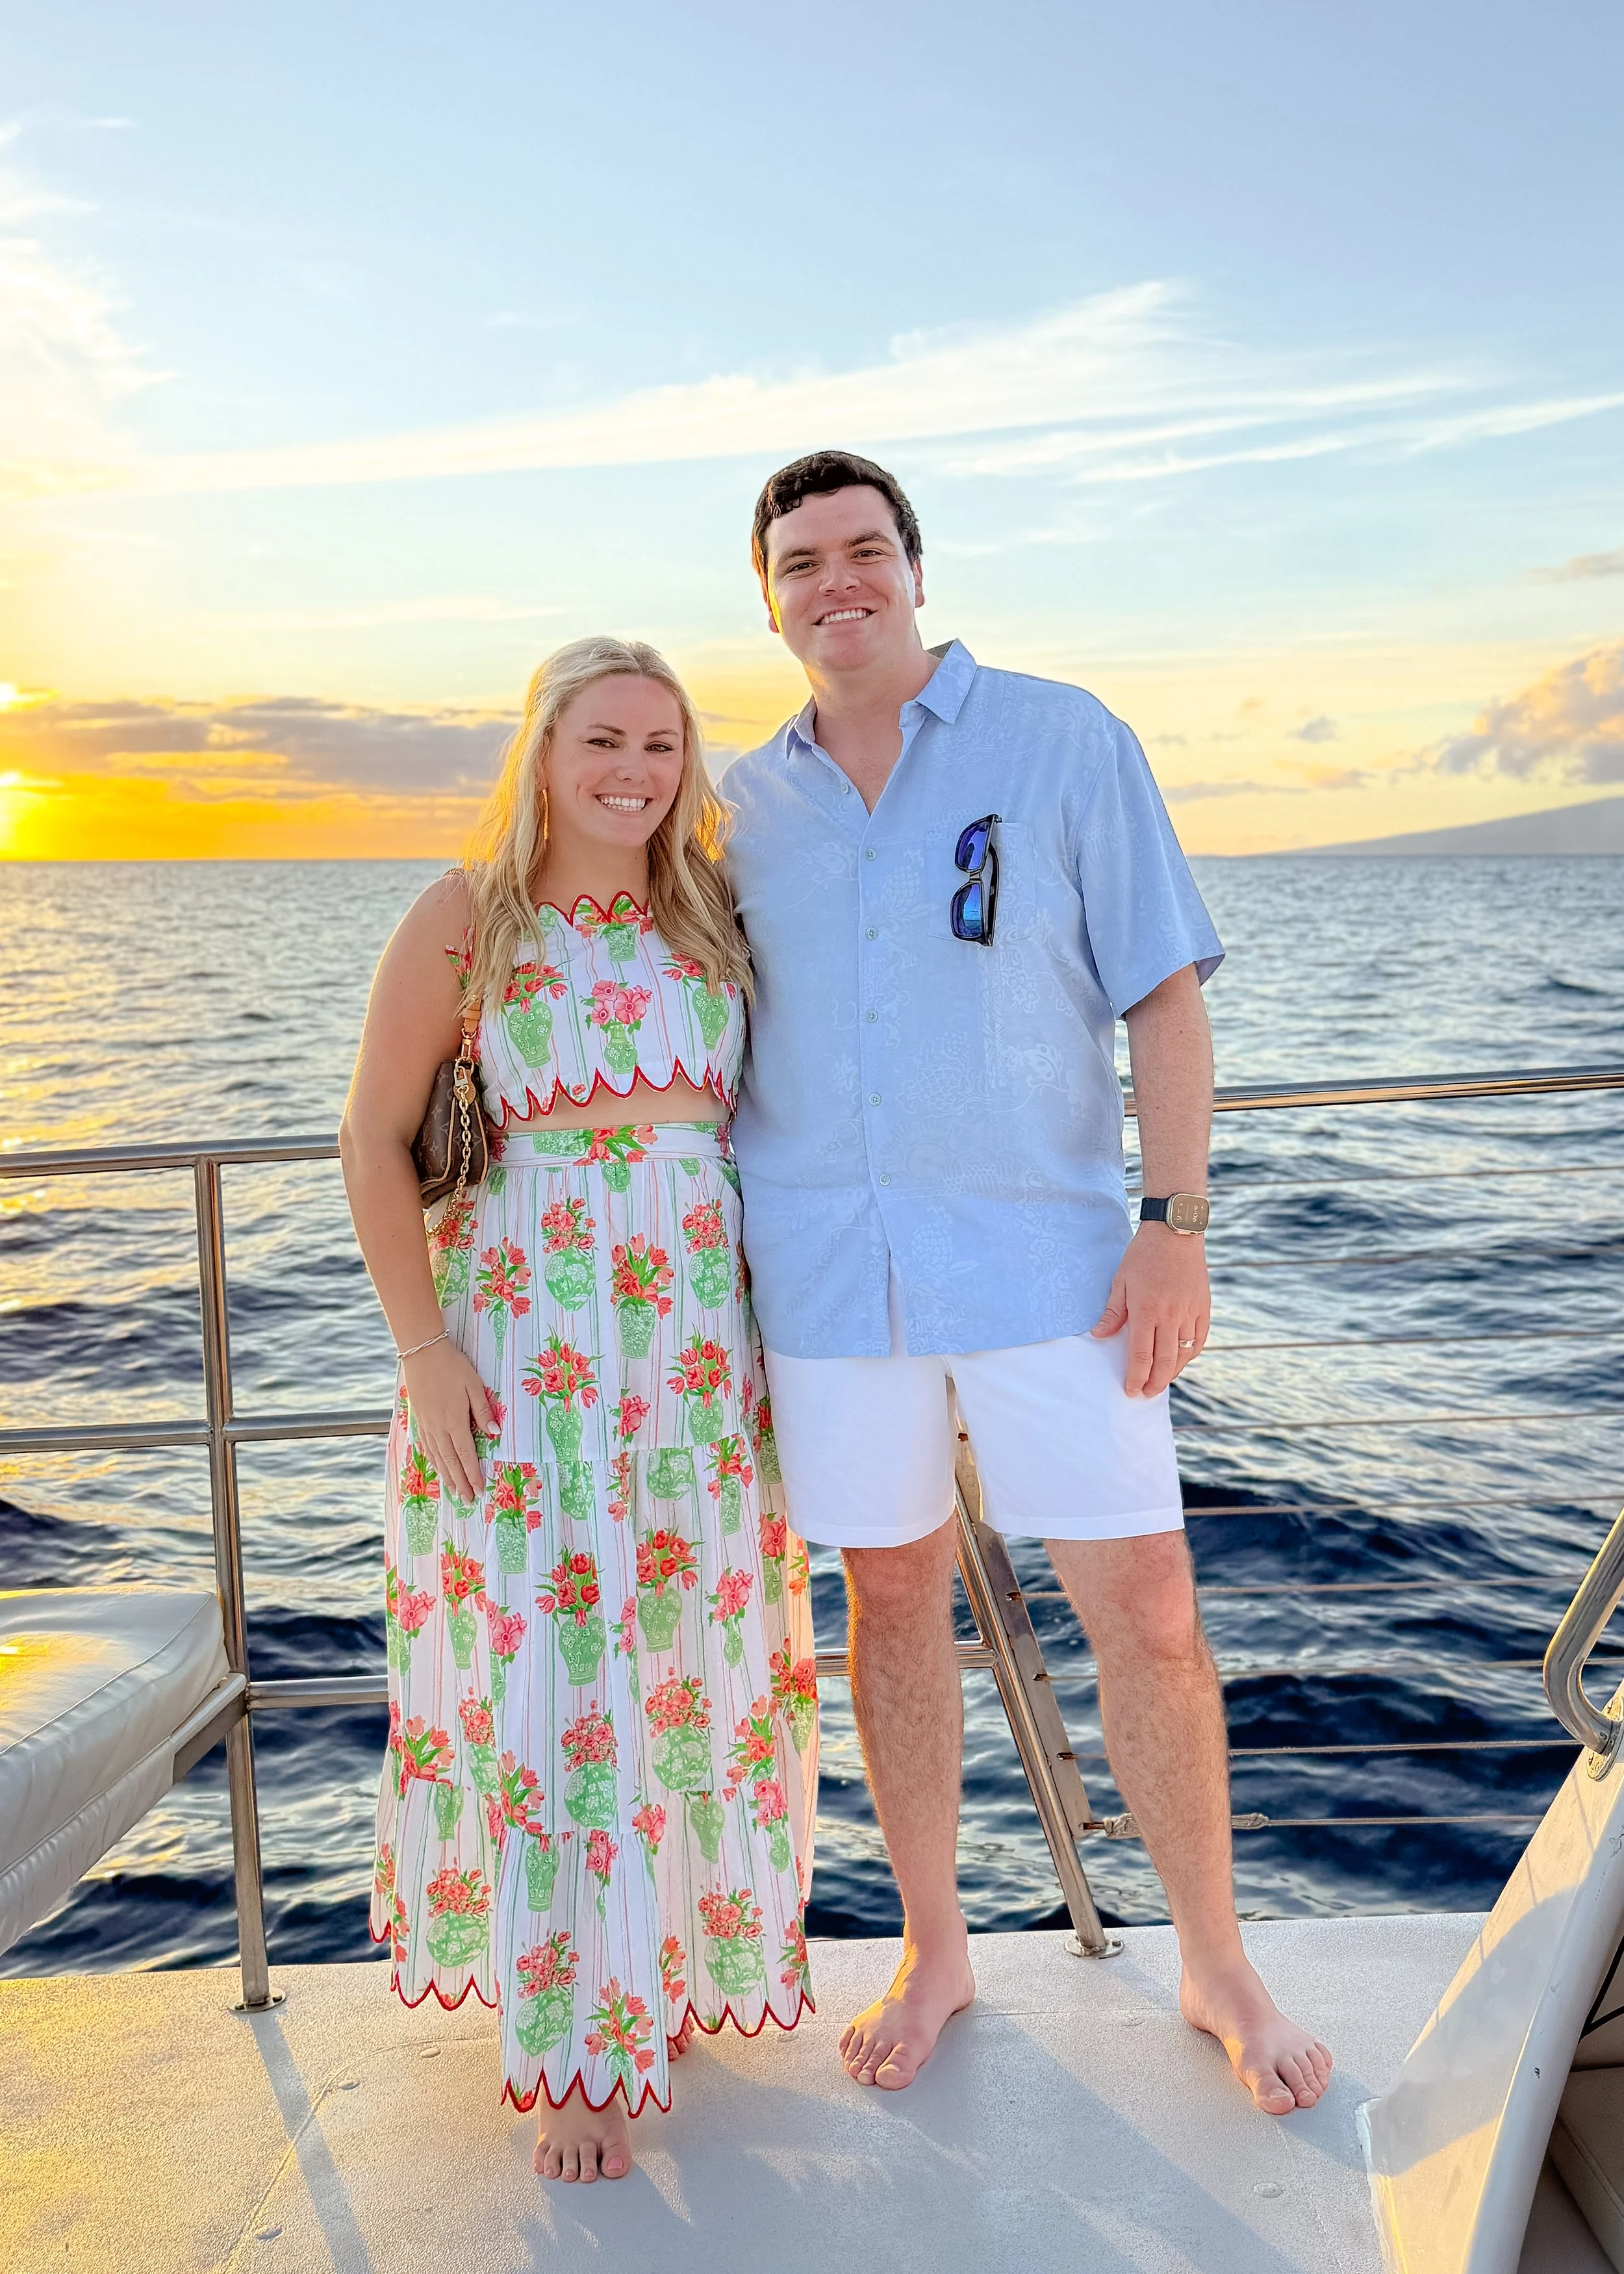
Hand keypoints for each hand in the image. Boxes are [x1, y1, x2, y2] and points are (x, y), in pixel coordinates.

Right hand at [401, 1339, 500, 1503]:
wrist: (422, 1353)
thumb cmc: (452, 1367)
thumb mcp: (474, 1385)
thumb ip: (483, 1411)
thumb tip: (495, 1434)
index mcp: (455, 1421)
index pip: (466, 1454)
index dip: (473, 1474)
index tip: (479, 1490)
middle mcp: (439, 1427)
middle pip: (451, 1462)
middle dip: (460, 1482)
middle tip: (467, 1499)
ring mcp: (426, 1424)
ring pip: (437, 1457)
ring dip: (446, 1476)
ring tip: (453, 1490)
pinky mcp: (419, 1419)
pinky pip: (427, 1446)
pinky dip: (433, 1461)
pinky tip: (437, 1467)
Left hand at [1090, 1224, 1209, 1397]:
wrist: (1175, 1232)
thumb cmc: (1143, 1255)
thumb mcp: (1121, 1281)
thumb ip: (1113, 1312)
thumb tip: (1099, 1336)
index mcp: (1147, 1311)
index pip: (1141, 1355)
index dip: (1136, 1376)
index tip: (1131, 1390)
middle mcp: (1171, 1316)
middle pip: (1164, 1361)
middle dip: (1154, 1382)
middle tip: (1146, 1395)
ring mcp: (1190, 1312)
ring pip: (1183, 1353)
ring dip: (1172, 1372)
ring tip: (1161, 1382)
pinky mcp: (1203, 1308)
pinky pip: (1199, 1339)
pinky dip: (1190, 1354)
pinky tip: (1181, 1360)